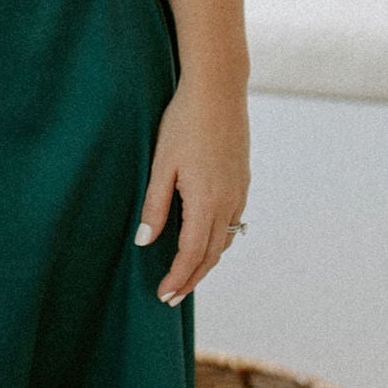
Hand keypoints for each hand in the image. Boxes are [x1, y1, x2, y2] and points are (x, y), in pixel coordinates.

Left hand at [134, 72, 250, 305]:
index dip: (178, 278)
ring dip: (205, 261)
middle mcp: (228, 203)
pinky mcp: (242, 182)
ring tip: (185, 274)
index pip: (191, 254)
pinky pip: (232, 222)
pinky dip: (218, 241)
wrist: (218, 90)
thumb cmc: (184, 123)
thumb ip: (155, 205)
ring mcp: (239, 192)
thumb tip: (144, 241)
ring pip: (225, 240)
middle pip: (211, 255)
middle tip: (172, 297)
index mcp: (205, 202)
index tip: (164, 296)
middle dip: (191, 279)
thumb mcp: (161, 164)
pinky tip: (205, 240)